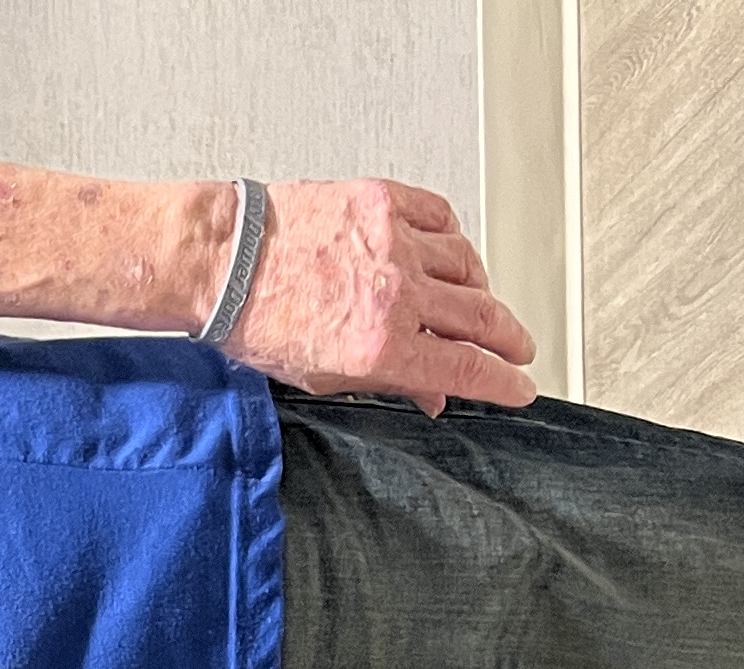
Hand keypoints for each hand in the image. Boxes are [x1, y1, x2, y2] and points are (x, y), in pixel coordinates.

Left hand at [220, 179, 537, 416]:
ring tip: (480, 304)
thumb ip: (388, 382)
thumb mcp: (323, 375)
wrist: (223, 261)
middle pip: (480, 316)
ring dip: (481, 290)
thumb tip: (433, 393)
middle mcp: (396, 292)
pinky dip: (453, 240)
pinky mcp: (384, 201)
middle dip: (508, 338)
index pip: (466, 366)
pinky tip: (450, 254)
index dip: (503, 381)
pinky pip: (442, 219)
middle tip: (519, 348)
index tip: (520, 386)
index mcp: (381, 345)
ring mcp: (395, 241)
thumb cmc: (257, 320)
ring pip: (467, 266)